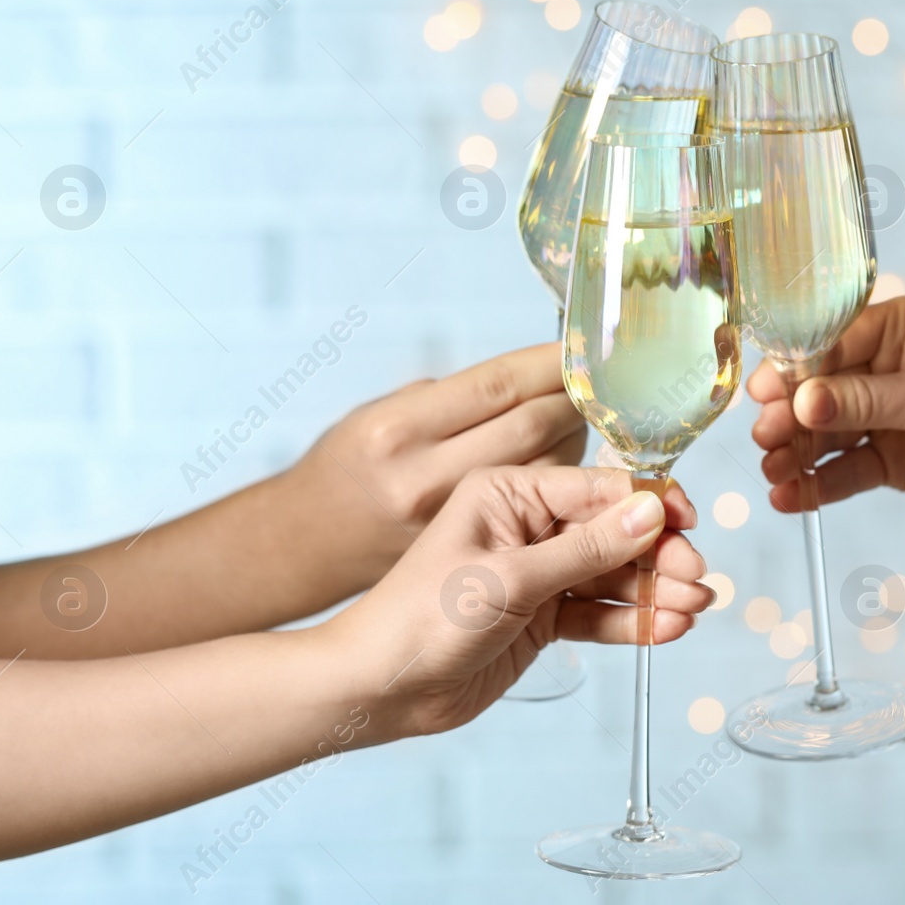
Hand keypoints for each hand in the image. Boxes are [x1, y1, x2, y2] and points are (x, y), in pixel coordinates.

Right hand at [283, 343, 585, 582]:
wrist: (308, 546)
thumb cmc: (348, 469)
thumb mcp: (380, 414)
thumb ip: (450, 399)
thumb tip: (528, 377)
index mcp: (399, 430)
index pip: (499, 386)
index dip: (550, 364)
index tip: (578, 349)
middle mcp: (424, 477)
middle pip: (531, 428)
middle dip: (572, 401)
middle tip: (596, 386)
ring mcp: (448, 522)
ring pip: (543, 472)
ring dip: (574, 444)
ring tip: (581, 425)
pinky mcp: (468, 555)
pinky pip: (535, 516)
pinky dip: (561, 485)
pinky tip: (567, 469)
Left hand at [325, 465, 713, 738]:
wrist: (380, 687)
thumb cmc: (421, 619)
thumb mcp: (509, 579)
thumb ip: (584, 549)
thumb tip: (650, 513)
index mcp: (510, 493)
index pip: (597, 488)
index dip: (648, 505)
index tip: (690, 525)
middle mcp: (528, 526)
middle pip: (615, 532)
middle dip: (659, 555)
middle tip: (697, 581)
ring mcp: (538, 573)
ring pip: (613, 575)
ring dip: (655, 591)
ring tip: (692, 610)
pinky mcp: (543, 618)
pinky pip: (599, 612)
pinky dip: (633, 621)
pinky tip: (666, 629)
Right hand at [749, 295, 904, 519]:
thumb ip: (864, 400)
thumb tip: (801, 401)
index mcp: (898, 328)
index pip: (829, 344)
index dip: (795, 370)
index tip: (764, 394)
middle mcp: (885, 368)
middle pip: (819, 390)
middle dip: (790, 415)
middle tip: (767, 439)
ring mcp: (886, 416)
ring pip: (826, 433)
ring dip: (797, 453)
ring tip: (773, 473)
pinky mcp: (892, 461)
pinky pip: (845, 471)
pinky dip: (817, 485)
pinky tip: (790, 497)